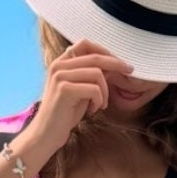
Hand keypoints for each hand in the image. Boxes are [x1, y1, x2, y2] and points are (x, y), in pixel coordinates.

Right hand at [24, 38, 134, 158]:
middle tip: (130, 71)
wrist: (46, 133)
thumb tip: (112, 65)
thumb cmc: (65, 114)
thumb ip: (90, 75)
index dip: (105, 50)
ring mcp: (60, 76)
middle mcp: (59, 66)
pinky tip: (93, 110)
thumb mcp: (80, 90)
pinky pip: (94, 89)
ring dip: (105, 92)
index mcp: (61, 62)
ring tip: (100, 105)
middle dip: (116, 64)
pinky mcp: (64, 90)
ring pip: (97, 74)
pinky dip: (99, 101)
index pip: (85, 44)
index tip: (119, 61)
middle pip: (95, 57)